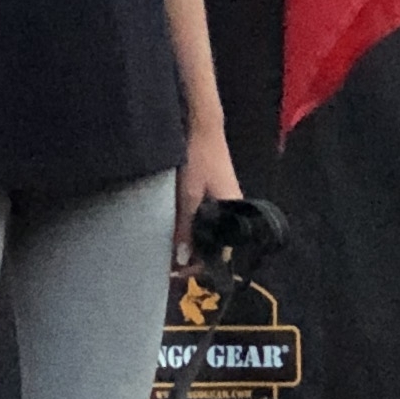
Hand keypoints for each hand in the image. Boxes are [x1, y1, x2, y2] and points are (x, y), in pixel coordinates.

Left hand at [175, 122, 240, 268]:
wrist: (203, 126)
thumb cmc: (199, 158)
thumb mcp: (188, 195)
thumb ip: (185, 226)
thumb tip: (181, 258)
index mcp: (233, 213)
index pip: (220, 254)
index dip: (198, 267)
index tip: (175, 272)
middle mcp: (232, 210)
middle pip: (214, 245)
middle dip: (192, 257)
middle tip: (166, 263)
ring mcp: (223, 201)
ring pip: (208, 232)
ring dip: (189, 242)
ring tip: (167, 248)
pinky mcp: (214, 193)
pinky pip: (204, 219)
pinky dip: (189, 227)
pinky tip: (173, 227)